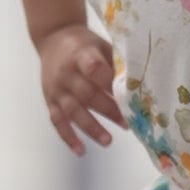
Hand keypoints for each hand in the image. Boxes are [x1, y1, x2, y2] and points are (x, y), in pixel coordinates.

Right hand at [37, 23, 126, 153]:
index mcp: (81, 55)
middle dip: (108, 110)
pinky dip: (68, 137)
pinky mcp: (50, 100)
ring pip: (73, 111)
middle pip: (86, 94)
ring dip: (91, 128)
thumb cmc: (84, 44)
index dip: (108, 81)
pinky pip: (57, 121)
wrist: (53, 39)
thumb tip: (139, 83)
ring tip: (108, 141)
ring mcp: (56, 89)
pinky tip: (80, 151)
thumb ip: (115, 63)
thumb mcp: (100, 45)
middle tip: (127, 123)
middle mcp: (66, 73)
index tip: (125, 94)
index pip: (93, 68)